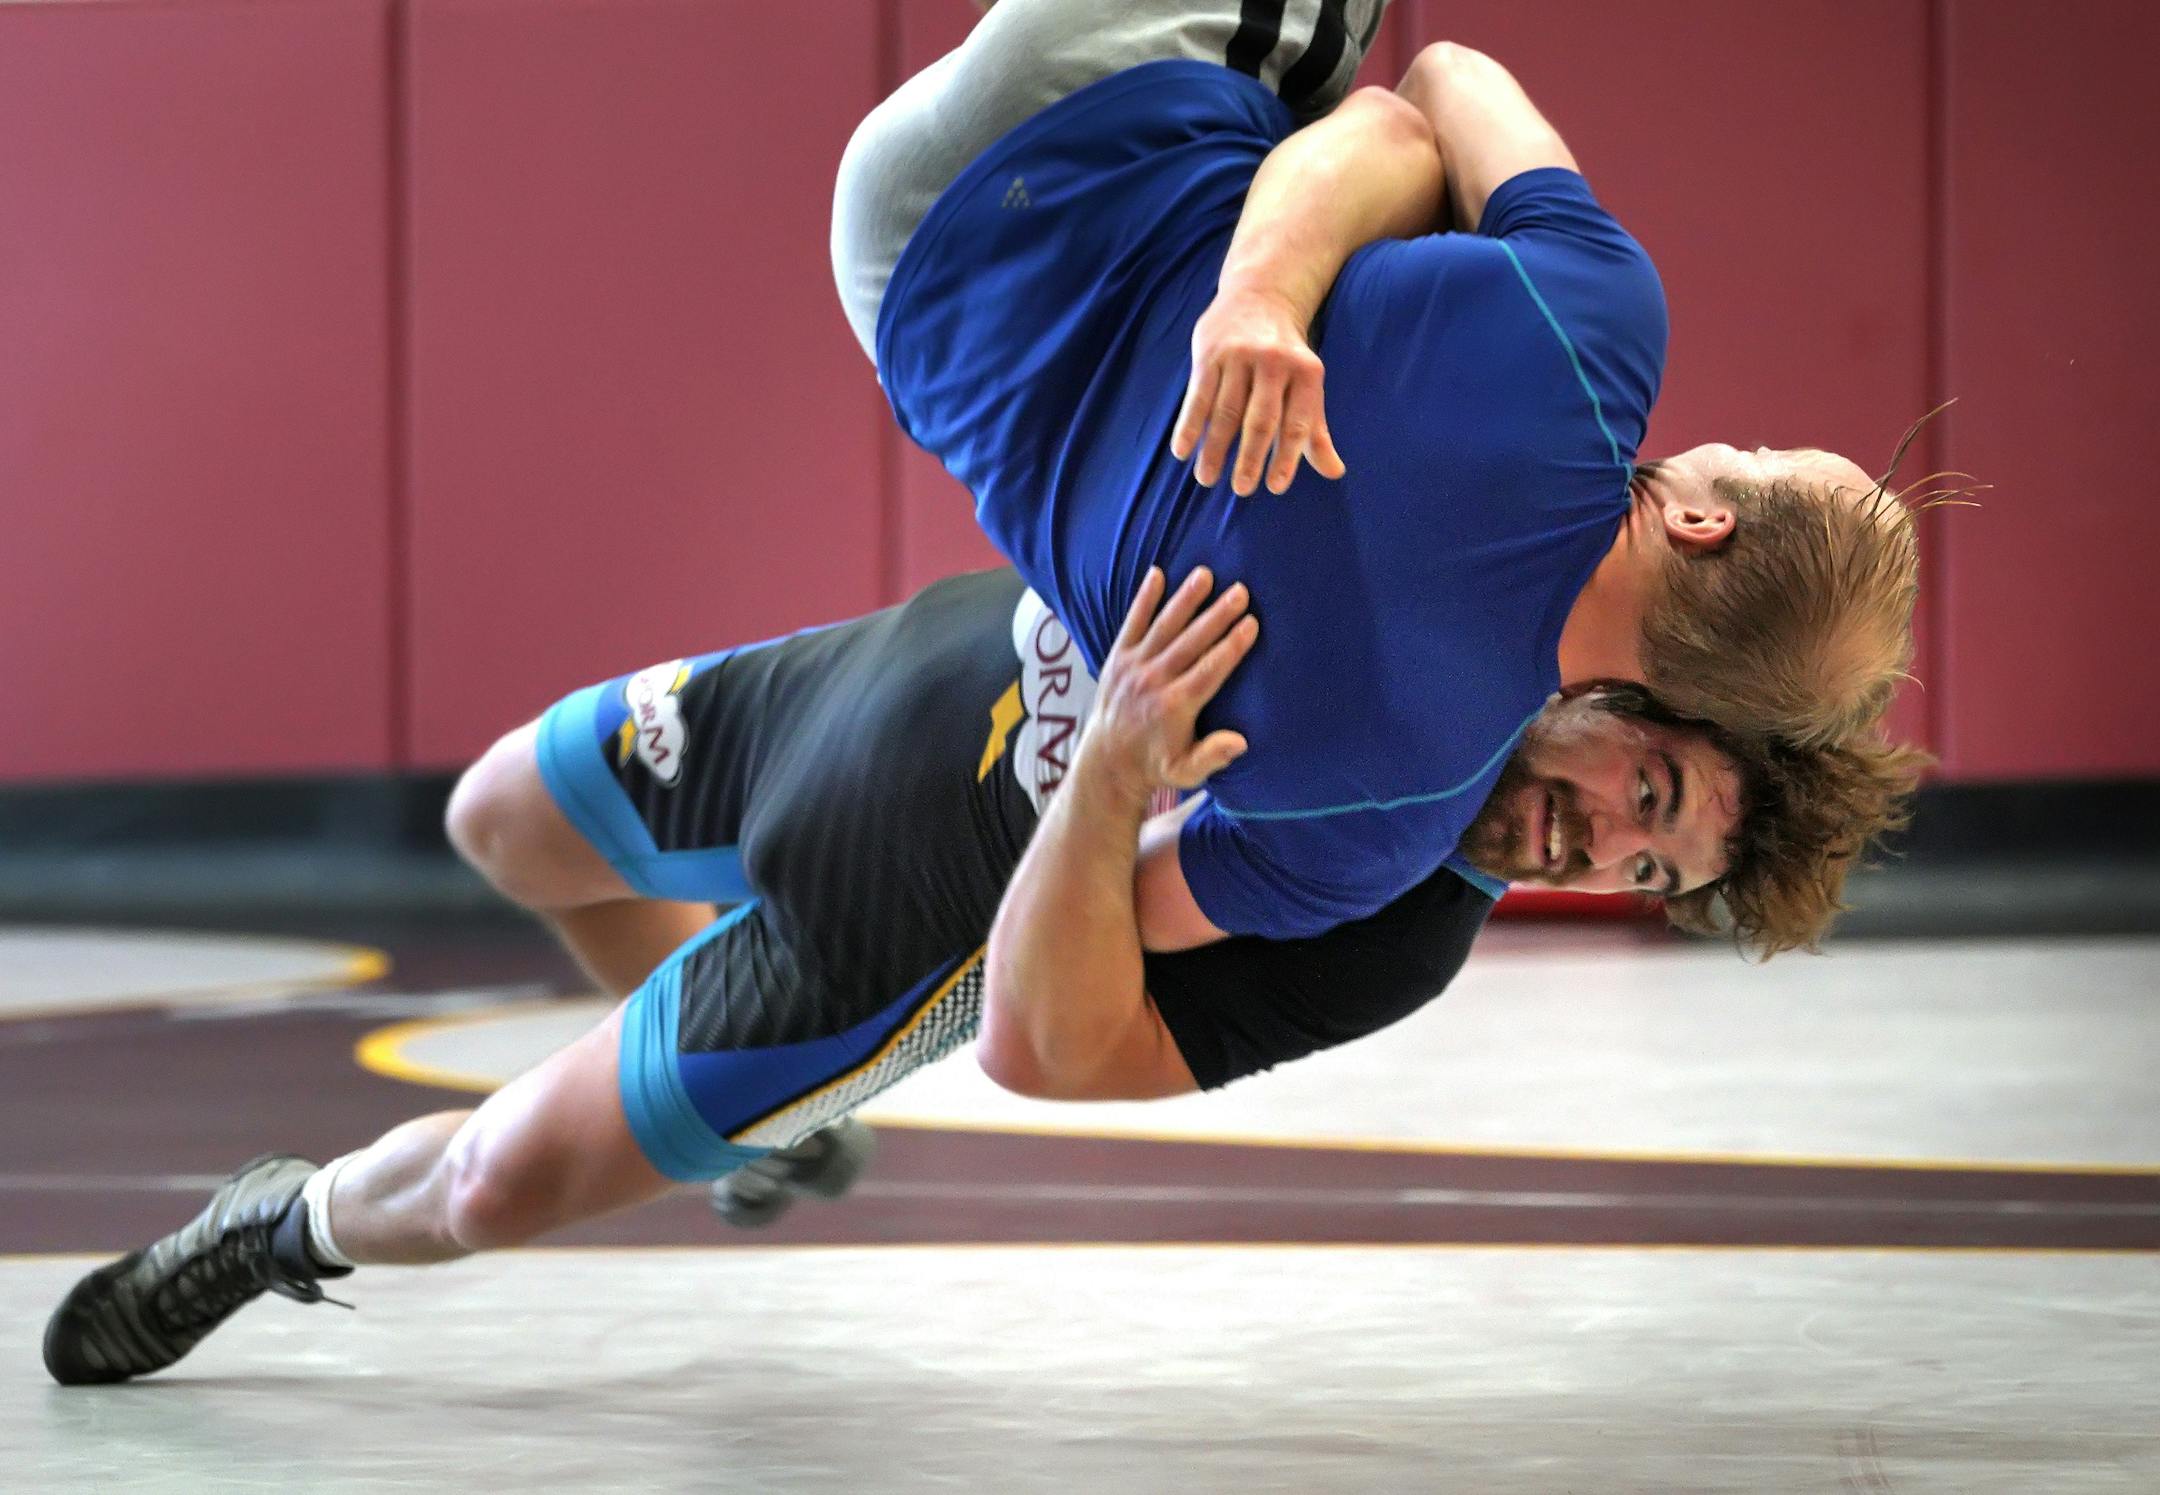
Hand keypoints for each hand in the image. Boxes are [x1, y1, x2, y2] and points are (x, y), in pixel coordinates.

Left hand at [1085, 567, 1257, 795]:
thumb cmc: (1156, 764)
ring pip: (1164, 627)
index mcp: (1175, 706)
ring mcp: (1134, 666)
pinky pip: (1132, 623)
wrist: (1108, 761)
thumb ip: (1212, 755)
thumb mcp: (1186, 771)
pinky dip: (1143, 599)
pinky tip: (1157, 573)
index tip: (1251, 624)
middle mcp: (1154, 681)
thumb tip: (1240, 742)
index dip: (1231, 646)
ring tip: (1205, 575)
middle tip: (1241, 592)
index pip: (1210, 670)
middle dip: (1217, 616)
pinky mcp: (1118, 657)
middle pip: (1191, 642)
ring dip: (1186, 600)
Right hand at [1171, 287, 1344, 495]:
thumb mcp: (1306, 385)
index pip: (1296, 422)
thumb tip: (1334, 472)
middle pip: (1260, 419)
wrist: (1260, 295)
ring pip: (1225, 411)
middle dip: (1250, 457)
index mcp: (1305, 372)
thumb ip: (1315, 430)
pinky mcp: (1210, 353)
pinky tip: (1182, 451)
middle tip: (1242, 489)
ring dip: (1214, 448)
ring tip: (1207, 479)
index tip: (1275, 488)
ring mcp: (1239, 356)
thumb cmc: (1287, 355)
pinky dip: (1189, 426)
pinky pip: (1197, 396)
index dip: (1287, 457)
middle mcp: (1274, 362)